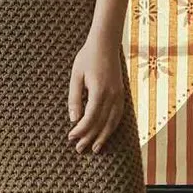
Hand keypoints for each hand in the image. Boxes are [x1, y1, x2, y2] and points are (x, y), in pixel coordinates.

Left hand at [66, 34, 129, 152]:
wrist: (106, 43)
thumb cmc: (87, 57)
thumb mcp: (76, 76)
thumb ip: (75, 98)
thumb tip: (73, 119)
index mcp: (99, 91)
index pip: (90, 118)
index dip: (80, 130)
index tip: (71, 137)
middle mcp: (112, 95)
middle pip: (101, 123)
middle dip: (90, 137)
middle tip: (79, 149)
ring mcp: (119, 95)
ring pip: (112, 122)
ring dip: (103, 136)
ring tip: (96, 148)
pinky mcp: (121, 93)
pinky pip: (118, 115)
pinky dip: (112, 127)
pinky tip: (106, 134)